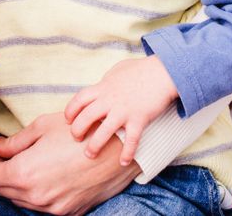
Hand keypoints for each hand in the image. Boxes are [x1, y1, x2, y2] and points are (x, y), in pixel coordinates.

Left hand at [0, 113, 140, 215]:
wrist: (118, 150)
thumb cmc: (80, 132)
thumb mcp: (41, 128)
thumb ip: (12, 142)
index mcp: (25, 174)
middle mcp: (36, 197)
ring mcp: (53, 208)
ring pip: (18, 199)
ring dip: (10, 182)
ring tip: (15, 160)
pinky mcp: (67, 212)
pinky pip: (38, 205)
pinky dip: (30, 191)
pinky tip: (36, 173)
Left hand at [63, 56, 177, 164]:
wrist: (163, 72)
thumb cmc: (140, 69)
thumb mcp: (117, 71)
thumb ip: (107, 81)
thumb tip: (101, 85)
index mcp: (103, 87)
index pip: (78, 100)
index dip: (70, 111)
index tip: (68, 120)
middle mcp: (109, 100)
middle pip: (85, 117)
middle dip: (77, 130)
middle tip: (77, 138)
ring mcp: (123, 111)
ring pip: (103, 132)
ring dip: (94, 145)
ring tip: (90, 154)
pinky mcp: (139, 119)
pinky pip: (131, 140)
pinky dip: (127, 153)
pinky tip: (123, 162)